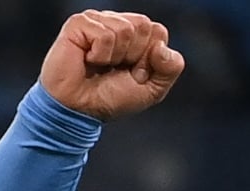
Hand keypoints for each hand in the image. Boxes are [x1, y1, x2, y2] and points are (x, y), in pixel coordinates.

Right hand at [39, 10, 184, 120]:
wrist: (80, 110)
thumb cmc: (111, 99)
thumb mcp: (153, 89)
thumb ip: (170, 68)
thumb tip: (162, 47)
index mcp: (136, 35)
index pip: (158, 31)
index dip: (151, 57)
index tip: (135, 73)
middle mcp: (117, 23)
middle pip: (143, 25)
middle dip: (135, 55)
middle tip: (117, 69)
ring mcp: (97, 21)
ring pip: (125, 29)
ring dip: (116, 56)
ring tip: (102, 66)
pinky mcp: (78, 24)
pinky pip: (104, 34)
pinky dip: (100, 55)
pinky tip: (89, 60)